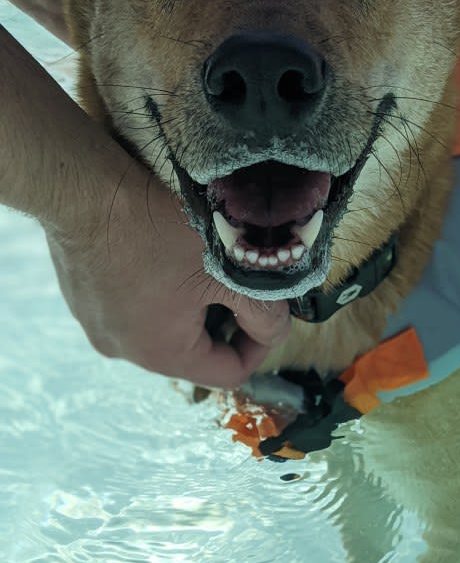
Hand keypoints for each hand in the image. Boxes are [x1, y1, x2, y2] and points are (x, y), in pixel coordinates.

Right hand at [46, 163, 290, 387]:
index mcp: (161, 354)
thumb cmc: (157, 230)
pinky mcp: (81, 294)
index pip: (227, 373)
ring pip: (162, 324)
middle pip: (194, 350)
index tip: (272, 310)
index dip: (259, 344)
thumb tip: (275, 330)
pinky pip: (131, 302)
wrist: (86, 189)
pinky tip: (161, 250)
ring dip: (189, 300)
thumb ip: (264, 311)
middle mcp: (122, 349)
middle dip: (224, 318)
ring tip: (201, 260)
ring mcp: (96, 322)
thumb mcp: (229, 272)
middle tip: (240, 278)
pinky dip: (155, 286)